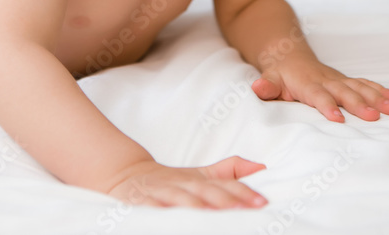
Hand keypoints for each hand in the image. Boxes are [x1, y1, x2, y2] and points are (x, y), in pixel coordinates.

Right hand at [106, 156, 267, 208]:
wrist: (126, 174)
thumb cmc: (172, 181)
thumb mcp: (200, 175)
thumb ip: (229, 172)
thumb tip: (261, 166)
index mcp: (198, 179)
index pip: (224, 184)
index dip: (243, 192)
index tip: (262, 202)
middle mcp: (181, 185)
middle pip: (205, 191)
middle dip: (224, 200)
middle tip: (243, 210)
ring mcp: (161, 193)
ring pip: (180, 199)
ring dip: (195, 207)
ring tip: (211, 216)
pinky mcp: (140, 203)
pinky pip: (151, 210)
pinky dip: (159, 214)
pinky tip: (170, 222)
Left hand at [252, 57, 388, 122]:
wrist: (289, 53)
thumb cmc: (279, 72)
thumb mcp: (269, 78)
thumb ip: (266, 86)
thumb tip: (257, 88)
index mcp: (307, 83)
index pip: (318, 96)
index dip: (327, 106)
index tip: (338, 119)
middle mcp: (326, 80)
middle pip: (345, 93)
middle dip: (360, 104)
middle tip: (375, 116)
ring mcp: (339, 80)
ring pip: (360, 88)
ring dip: (377, 97)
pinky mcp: (346, 81)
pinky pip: (366, 84)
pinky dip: (381, 90)